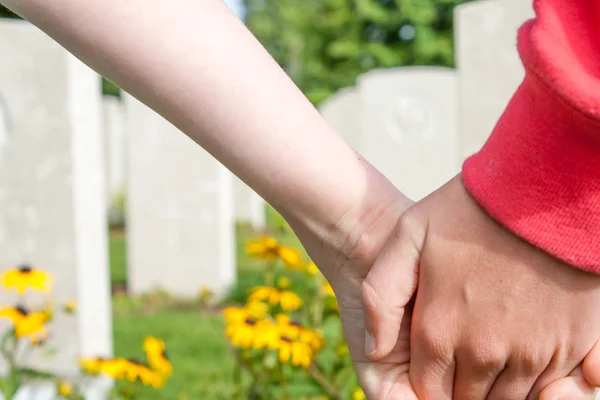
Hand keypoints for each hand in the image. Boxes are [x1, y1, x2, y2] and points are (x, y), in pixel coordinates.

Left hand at [362, 175, 599, 398]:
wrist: (542, 190)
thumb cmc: (471, 210)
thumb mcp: (407, 236)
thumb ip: (382, 295)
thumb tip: (374, 347)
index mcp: (439, 331)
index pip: (428, 392)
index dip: (430, 384)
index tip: (436, 367)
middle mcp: (483, 352)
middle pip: (468, 399)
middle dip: (461, 387)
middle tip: (463, 361)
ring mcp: (531, 352)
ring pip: (508, 399)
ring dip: (497, 386)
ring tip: (492, 353)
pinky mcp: (572, 345)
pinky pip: (552, 390)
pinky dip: (540, 385)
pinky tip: (527, 358)